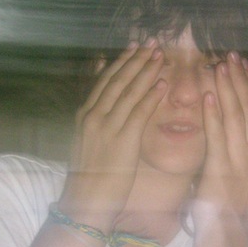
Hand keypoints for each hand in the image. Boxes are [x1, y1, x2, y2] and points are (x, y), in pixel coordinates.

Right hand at [59, 41, 166, 230]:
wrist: (84, 203)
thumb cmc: (89, 180)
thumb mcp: (87, 146)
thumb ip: (97, 126)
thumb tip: (109, 113)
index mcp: (84, 116)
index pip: (104, 82)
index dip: (121, 63)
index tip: (133, 48)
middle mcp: (93, 116)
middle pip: (117, 80)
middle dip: (135, 60)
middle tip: (151, 43)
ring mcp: (107, 127)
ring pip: (129, 91)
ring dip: (146, 71)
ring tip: (160, 56)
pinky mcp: (123, 140)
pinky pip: (140, 112)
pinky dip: (151, 96)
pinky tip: (163, 84)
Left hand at [196, 52, 247, 218]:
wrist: (229, 231)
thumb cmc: (234, 199)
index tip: (242, 62)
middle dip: (239, 79)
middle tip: (230, 55)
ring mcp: (241, 160)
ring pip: (236, 117)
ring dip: (227, 89)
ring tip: (220, 66)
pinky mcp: (222, 169)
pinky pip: (218, 137)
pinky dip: (214, 115)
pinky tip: (208, 96)